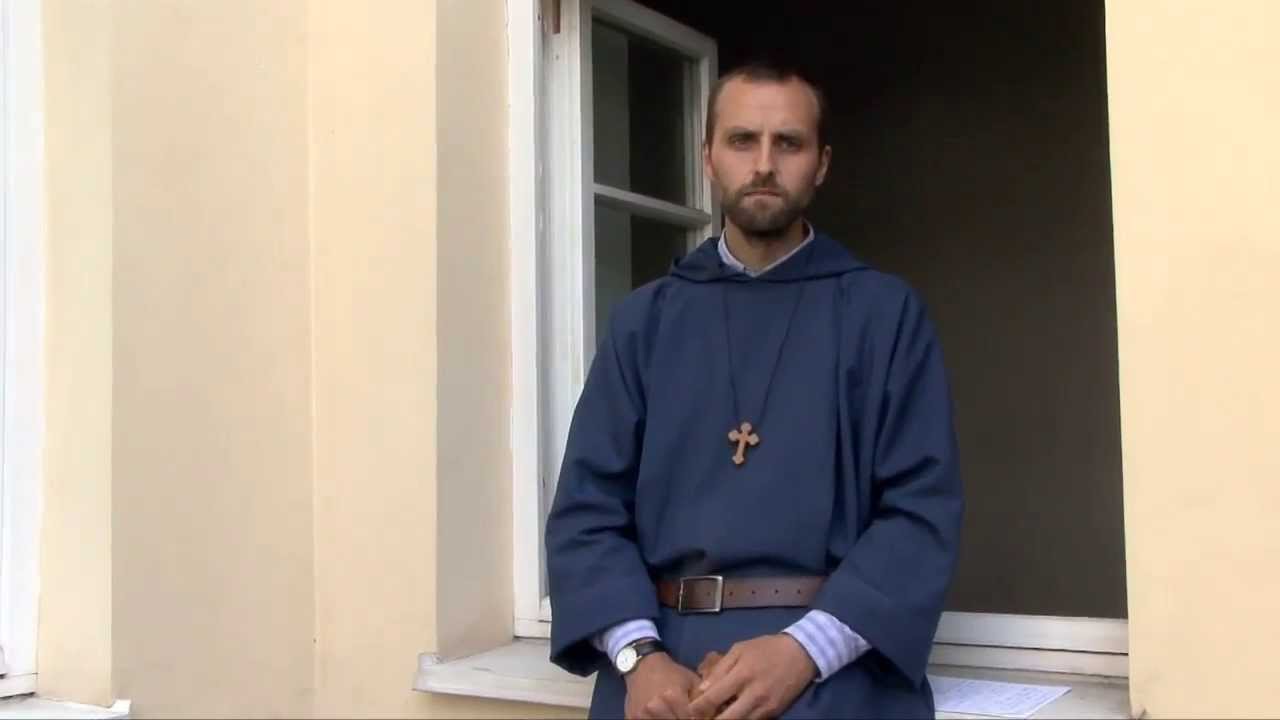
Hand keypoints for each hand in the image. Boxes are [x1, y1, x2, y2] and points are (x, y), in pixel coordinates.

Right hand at [623, 652, 699, 718]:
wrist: (642, 666)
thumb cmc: (671, 673)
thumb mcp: (691, 680)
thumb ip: (703, 699)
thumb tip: (714, 716)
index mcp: (673, 696)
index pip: (691, 719)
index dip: (697, 718)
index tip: (697, 714)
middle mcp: (656, 706)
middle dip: (684, 719)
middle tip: (684, 713)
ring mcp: (642, 714)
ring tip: (673, 713)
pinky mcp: (632, 718)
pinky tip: (662, 715)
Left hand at [687, 635, 817, 719]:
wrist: (801, 653)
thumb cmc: (766, 649)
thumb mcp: (739, 649)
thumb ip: (720, 669)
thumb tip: (701, 689)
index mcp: (741, 674)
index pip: (713, 698)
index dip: (697, 708)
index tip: (690, 710)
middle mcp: (753, 694)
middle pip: (725, 719)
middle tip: (700, 718)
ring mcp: (765, 706)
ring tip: (717, 716)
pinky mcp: (774, 713)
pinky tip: (734, 714)